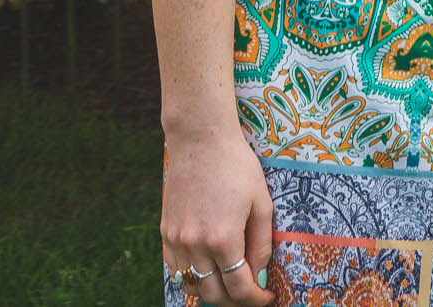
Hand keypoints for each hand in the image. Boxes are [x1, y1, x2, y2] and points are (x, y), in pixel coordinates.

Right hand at [161, 121, 273, 304]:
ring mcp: (176, 242)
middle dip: (235, 302)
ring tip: (232, 286)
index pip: (239, 288)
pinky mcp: (165, 235)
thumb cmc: (237, 167)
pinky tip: (210, 270)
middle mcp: (194, 246)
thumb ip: (261, 243)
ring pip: (191, 287)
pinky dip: (193, 278)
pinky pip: (177, 270)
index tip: (268, 298)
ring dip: (212, 293)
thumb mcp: (261, 203)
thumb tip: (260, 274)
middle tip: (252, 296)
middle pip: (212, 295)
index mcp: (223, 239)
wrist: (199, 142)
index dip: (256, 299)